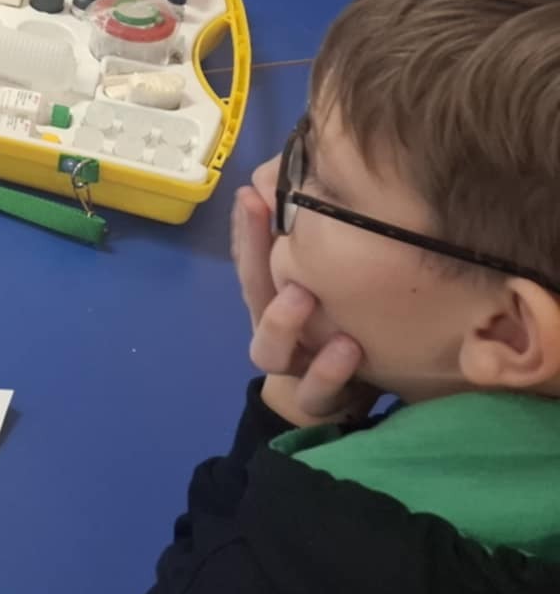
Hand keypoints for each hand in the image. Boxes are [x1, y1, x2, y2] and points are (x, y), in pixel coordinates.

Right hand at [233, 183, 378, 425]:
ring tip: (302, 295)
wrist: (336, 402)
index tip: (251, 192)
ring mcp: (292, 367)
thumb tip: (318, 198)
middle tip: (260, 213)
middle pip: (253, 290)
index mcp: (272, 299)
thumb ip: (320, 254)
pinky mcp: (317, 399)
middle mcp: (273, 328)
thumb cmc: (338, 331)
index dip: (246, 227)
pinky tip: (347, 347)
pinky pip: (315, 391)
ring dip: (281, 322)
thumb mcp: (327, 289)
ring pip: (269, 350)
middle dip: (253, 251)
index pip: (251, 258)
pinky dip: (327, 372)